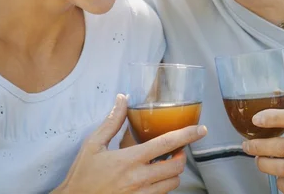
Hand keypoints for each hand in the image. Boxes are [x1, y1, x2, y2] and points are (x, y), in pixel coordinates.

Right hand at [53, 94, 207, 193]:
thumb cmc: (82, 175)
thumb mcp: (92, 145)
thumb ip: (112, 122)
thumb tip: (123, 98)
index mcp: (129, 160)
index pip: (167, 144)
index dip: (188, 134)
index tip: (202, 129)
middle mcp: (139, 179)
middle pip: (177, 166)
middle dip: (182, 156)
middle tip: (176, 150)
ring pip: (173, 184)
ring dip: (173, 173)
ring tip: (165, 165)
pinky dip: (163, 187)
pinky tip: (153, 179)